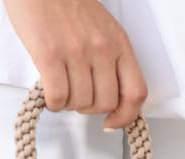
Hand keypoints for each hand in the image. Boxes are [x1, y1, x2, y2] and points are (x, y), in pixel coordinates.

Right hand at [4, 0, 147, 130]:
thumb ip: (111, 58)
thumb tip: (111, 94)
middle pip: (106, 103)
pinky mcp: (49, 54)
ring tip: (62, 91)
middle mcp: (101, 49)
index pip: (135, 93)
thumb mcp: (102, 28)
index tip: (112, 122)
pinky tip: (49, 95)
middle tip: (78, 99)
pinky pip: (57, 96)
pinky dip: (53, 103)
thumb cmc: (67, 3)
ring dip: (69, 105)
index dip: (126, 116)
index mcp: (119, 43)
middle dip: (90, 109)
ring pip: (81, 103)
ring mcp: (76, 52)